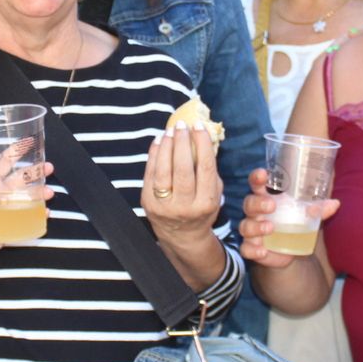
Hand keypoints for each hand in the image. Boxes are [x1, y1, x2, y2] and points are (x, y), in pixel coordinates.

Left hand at [0, 160, 54, 278]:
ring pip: (24, 200)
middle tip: (48, 167)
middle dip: (33, 174)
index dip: (12, 155)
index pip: (0, 168)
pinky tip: (46, 214)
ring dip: (37, 195)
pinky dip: (36, 217)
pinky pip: (25, 221)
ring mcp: (3, 213)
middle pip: (18, 182)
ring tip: (49, 192)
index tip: (25, 144)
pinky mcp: (7, 229)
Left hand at [142, 121, 221, 241]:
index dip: (202, 144)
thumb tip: (205, 138)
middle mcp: (185, 206)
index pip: (205, 169)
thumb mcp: (214, 194)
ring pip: (163, 171)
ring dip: (166, 147)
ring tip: (170, 131)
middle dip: (182, 143)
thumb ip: (211, 170)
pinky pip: (149, 175)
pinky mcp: (148, 203)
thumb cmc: (202, 209)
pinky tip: (158, 141)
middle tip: (182, 125)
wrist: (182, 236)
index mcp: (206, 203)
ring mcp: (164, 206)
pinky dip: (153, 155)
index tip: (199, 127)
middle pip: (182, 169)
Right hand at [235, 167, 338, 266]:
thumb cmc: (294, 223)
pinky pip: (246, 249)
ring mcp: (252, 231)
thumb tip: (335, 204)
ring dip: (256, 226)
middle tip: (272, 205)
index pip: (257, 184)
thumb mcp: (308, 214)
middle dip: (258, 203)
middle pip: (249, 203)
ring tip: (270, 228)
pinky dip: (253, 250)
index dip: (257, 178)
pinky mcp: (252, 248)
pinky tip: (263, 250)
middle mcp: (256, 213)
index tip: (263, 174)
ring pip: (246, 226)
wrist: (291, 250)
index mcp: (266, 198)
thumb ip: (319, 208)